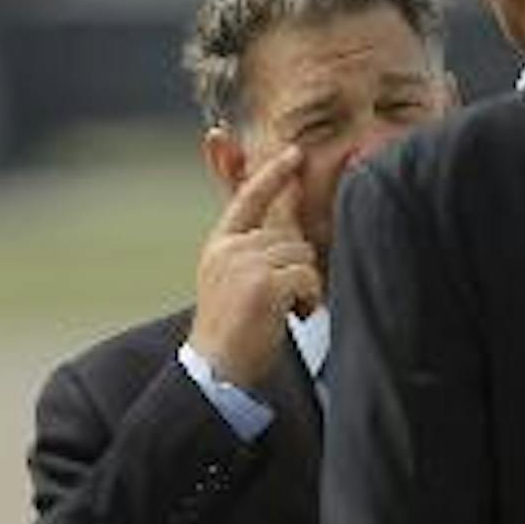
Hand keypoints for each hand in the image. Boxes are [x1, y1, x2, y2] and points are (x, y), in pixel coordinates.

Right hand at [188, 146, 315, 390]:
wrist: (215, 369)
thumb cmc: (230, 330)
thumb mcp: (231, 279)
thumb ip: (250, 248)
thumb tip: (283, 229)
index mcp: (219, 244)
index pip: (248, 198)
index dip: (273, 175)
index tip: (293, 154)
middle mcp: (229, 249)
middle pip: (289, 237)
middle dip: (297, 267)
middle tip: (284, 300)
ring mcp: (245, 264)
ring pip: (302, 255)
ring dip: (304, 285)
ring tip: (285, 310)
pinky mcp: (264, 285)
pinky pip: (307, 276)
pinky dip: (309, 298)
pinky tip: (292, 315)